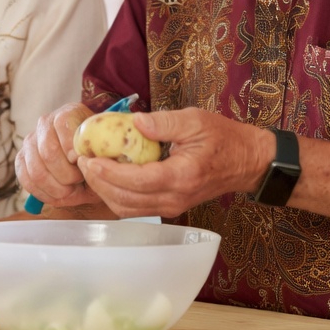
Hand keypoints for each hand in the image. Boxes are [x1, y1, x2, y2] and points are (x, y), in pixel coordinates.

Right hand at [14, 102, 101, 208]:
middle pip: (48, 152)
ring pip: (36, 171)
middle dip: (66, 174)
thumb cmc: (98, 157)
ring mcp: (31, 141)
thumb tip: (84, 161)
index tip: (80, 161)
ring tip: (70, 190)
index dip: (70, 145)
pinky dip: (43, 193)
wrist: (87, 162)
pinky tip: (57, 195)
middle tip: (79, 181)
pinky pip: (26, 180)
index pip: (63, 123)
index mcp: (69, 113)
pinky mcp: (21, 159)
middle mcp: (46, 122)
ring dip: (56, 187)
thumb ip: (99, 155)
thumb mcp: (105, 152)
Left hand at [78, 107, 270, 218]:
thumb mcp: (195, 120)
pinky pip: (136, 208)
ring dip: (105, 191)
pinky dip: (117, 196)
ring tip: (91, 169)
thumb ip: (163, 122)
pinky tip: (108, 177)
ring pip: (127, 209)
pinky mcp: (170, 207)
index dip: (108, 172)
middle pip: (126, 200)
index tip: (88, 159)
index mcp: (181, 176)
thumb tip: (133, 121)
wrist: (247, 162)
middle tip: (82, 161)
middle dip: (99, 182)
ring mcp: (172, 207)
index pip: (136, 181)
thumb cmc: (224, 138)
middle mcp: (175, 198)